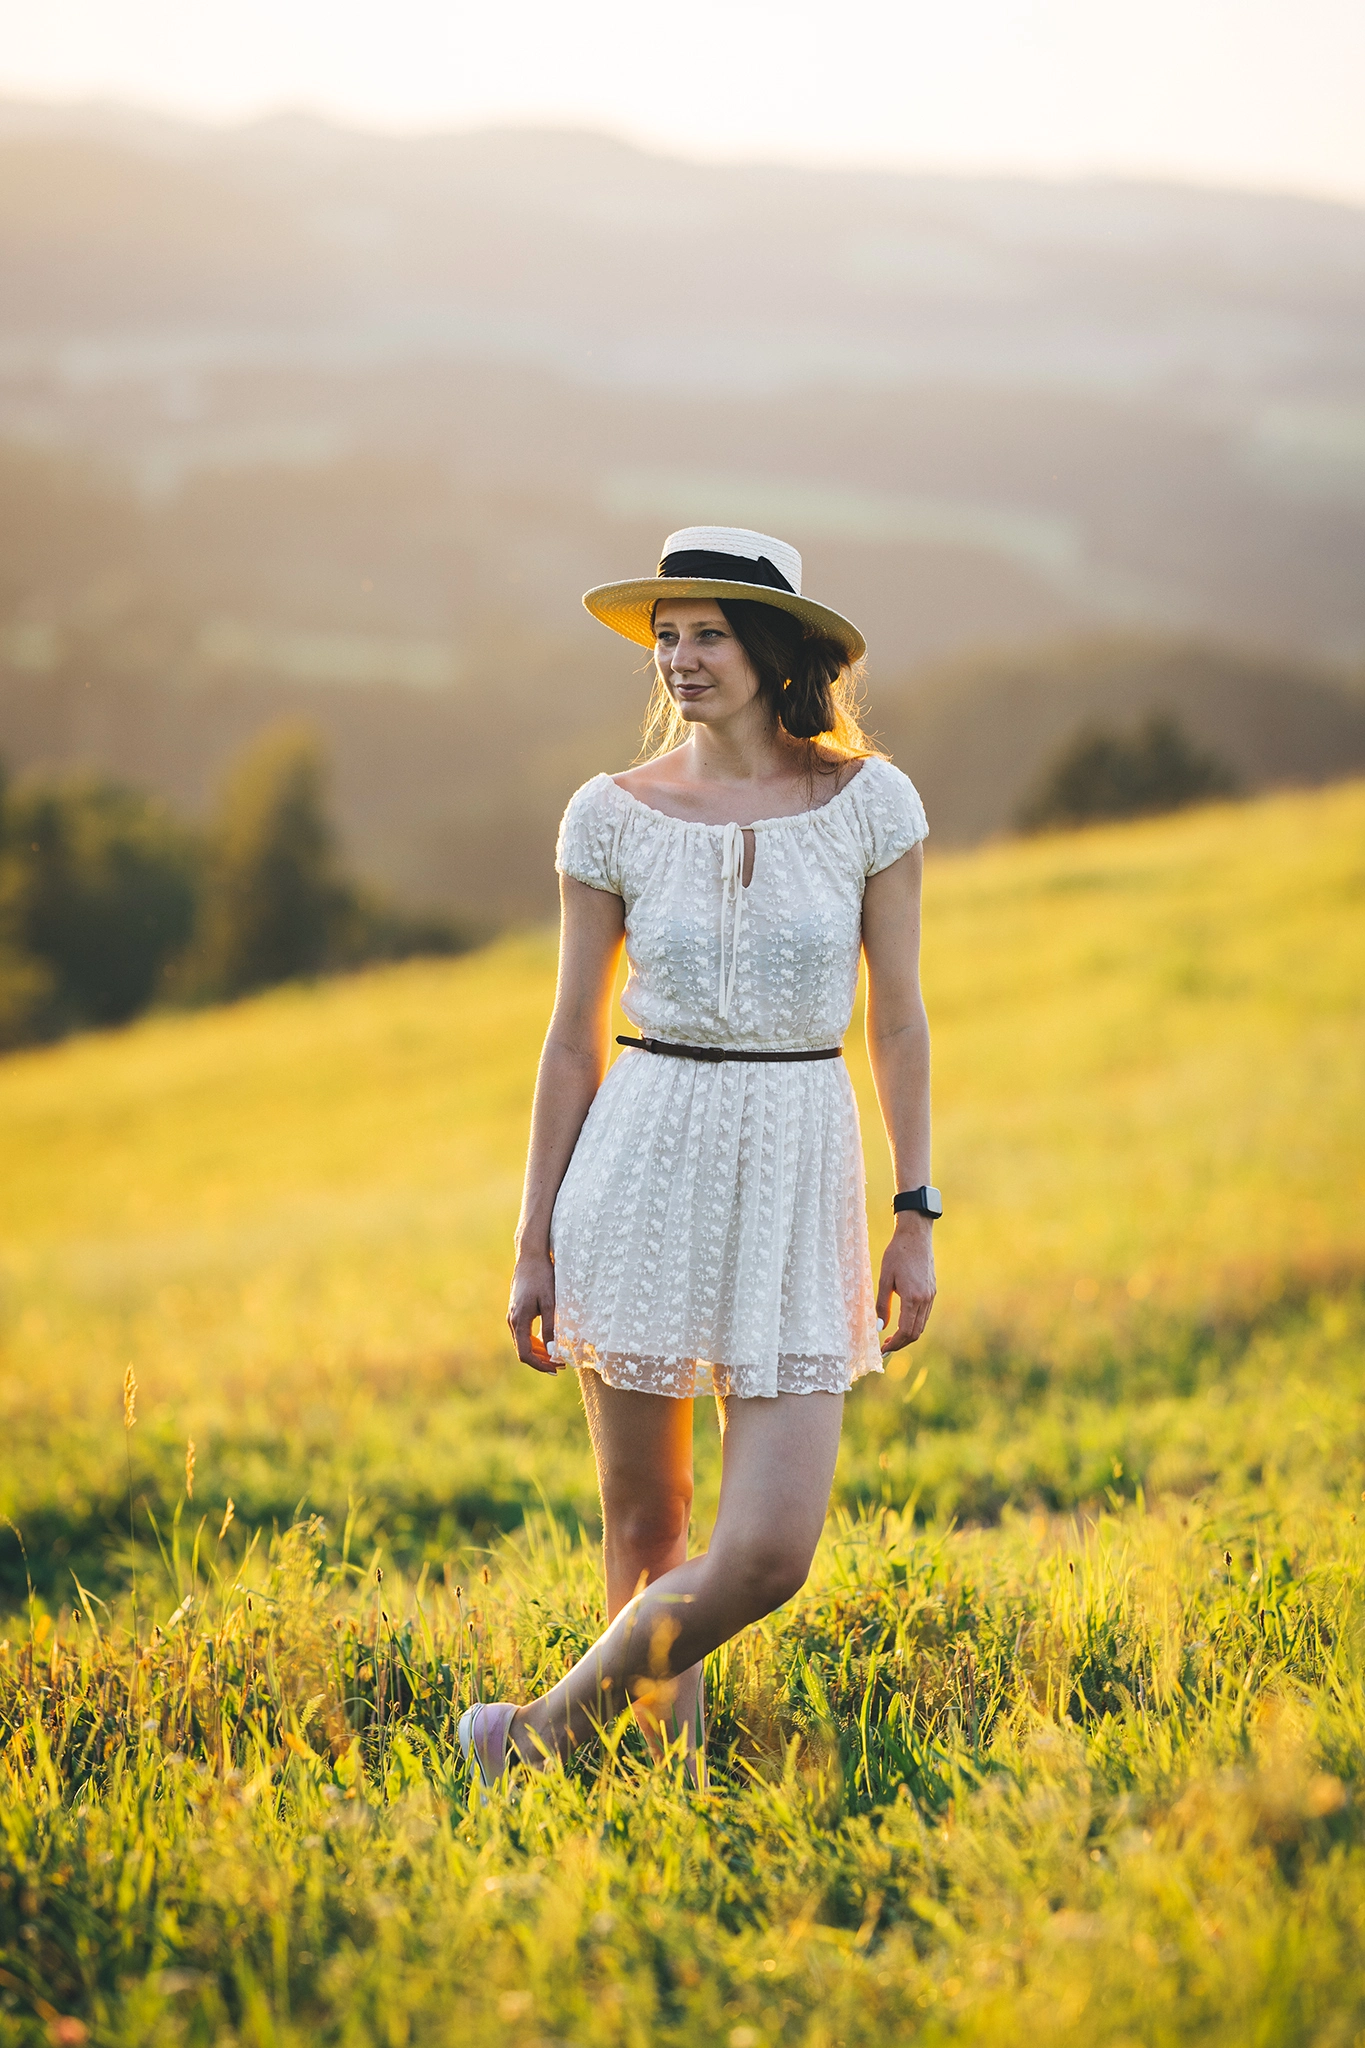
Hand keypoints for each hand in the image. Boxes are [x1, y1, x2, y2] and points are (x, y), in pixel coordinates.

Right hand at [507, 1249, 561, 1373]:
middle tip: (560, 1365)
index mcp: (519, 1320)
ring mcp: (512, 1316)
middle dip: (541, 1361)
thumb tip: (553, 1351)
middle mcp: (512, 1320)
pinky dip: (535, 1341)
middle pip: (523, 1350)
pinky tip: (549, 1341)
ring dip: (539, 1352)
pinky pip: (524, 1333)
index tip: (556, 1368)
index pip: (525, 1354)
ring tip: (557, 1356)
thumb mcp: (550, 1302)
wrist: (531, 1257)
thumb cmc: (542, 1277)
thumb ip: (550, 1327)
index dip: (540, 1365)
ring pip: (523, 1342)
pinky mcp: (517, 1311)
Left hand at [876, 1215, 935, 1352]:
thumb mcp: (884, 1279)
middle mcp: (925, 1299)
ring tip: (891, 1337)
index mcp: (913, 1298)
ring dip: (908, 1335)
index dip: (895, 1344)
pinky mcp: (932, 1290)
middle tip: (885, 1347)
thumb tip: (880, 1327)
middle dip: (901, 1343)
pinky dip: (914, 1323)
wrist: (915, 1235)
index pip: (906, 1331)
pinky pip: (924, 1314)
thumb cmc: (896, 1254)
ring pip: (921, 1325)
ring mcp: (931, 1295)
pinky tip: (902, 1322)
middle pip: (916, 1333)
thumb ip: (882, 1305)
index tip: (882, 1349)